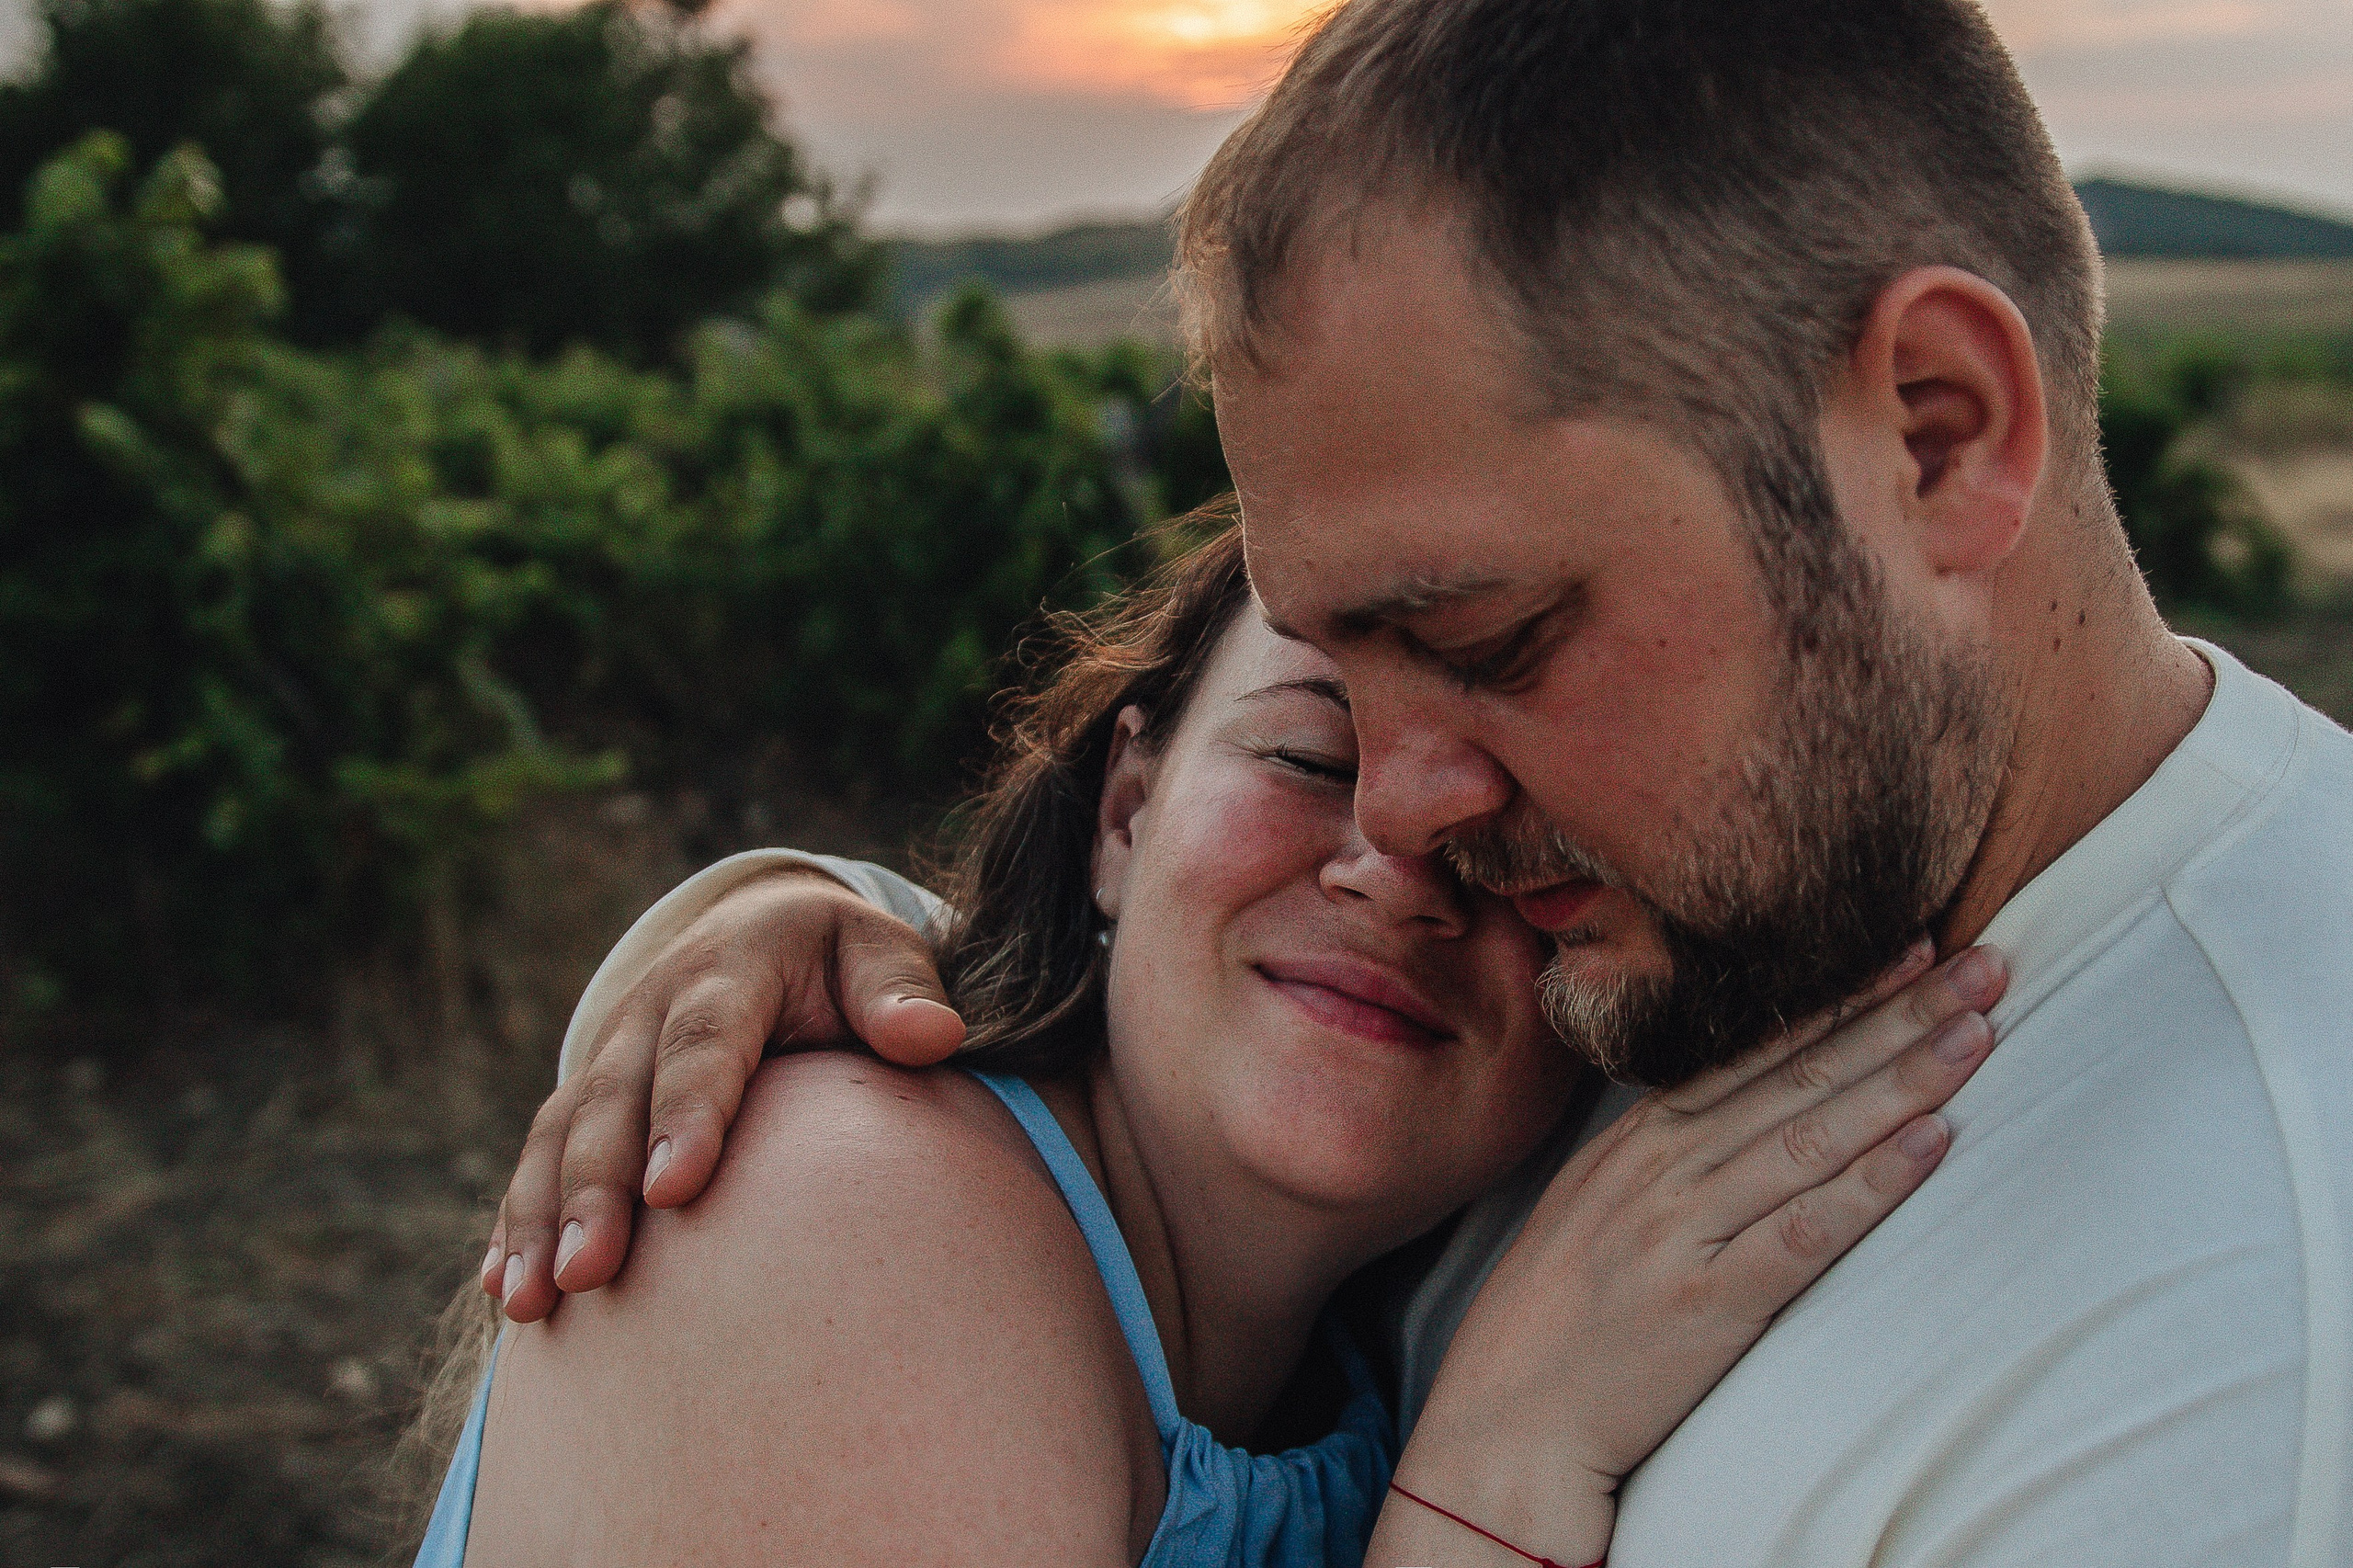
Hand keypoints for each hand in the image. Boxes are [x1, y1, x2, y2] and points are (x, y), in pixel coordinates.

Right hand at [483, 865, 965, 1321]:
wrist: (761, 934)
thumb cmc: (838, 963)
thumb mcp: (877, 953)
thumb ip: (900, 992)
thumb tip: (932, 1037)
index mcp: (728, 972)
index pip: (705, 1044)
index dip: (687, 1113)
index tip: (677, 1190)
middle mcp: (651, 1014)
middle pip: (615, 1104)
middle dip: (595, 1189)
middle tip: (588, 1270)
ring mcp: (610, 1059)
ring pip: (561, 1138)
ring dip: (540, 1219)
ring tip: (533, 1300)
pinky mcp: (585, 1099)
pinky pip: (538, 1160)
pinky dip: (516, 1223)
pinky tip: (505, 1291)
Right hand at [1373, 943, 2008, 1567]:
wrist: (1506, 1421)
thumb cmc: (1558, 1319)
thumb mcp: (1594, 1206)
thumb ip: (1667, 1153)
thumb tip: (1750, 1104)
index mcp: (1637, 1140)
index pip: (1758, 1048)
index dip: (1842, 995)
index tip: (1912, 948)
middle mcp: (1661, 1169)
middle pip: (1800, 1075)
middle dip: (1898, 1015)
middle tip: (1983, 966)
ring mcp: (1683, 1230)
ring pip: (1812, 1136)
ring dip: (1903, 1080)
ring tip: (1977, 1034)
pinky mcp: (1708, 1302)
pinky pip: (1806, 1231)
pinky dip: (1871, 1182)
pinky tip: (1930, 1142)